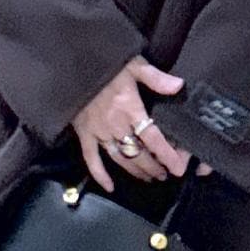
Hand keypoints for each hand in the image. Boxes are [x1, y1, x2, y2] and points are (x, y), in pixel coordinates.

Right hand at [72, 56, 212, 191]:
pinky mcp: (84, 135)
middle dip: (154, 166)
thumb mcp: (132, 64)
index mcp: (130, 108)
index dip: (167, 155)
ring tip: (149, 178)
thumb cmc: (104, 63)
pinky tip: (110, 187)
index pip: (153, 137)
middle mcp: (116, 125)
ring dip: (136, 171)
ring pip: (121, 159)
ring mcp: (99, 133)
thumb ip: (155, 77)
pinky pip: (91, 160)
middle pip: (139, 153)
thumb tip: (179, 86)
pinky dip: (100, 175)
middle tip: (165, 173)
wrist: (70, 65)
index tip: (178, 168)